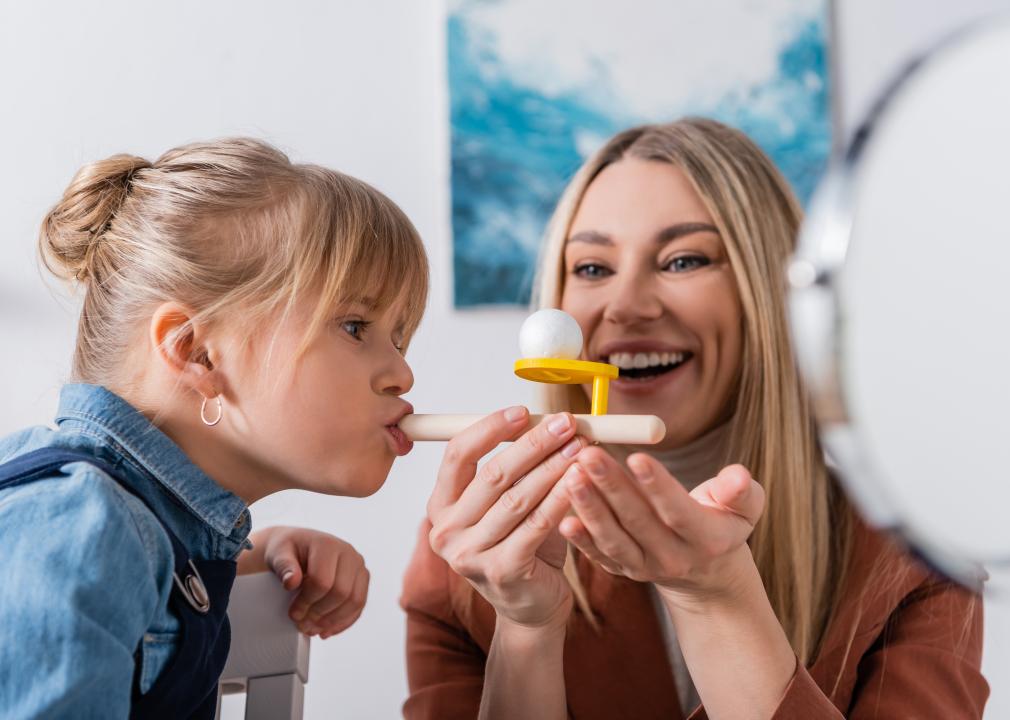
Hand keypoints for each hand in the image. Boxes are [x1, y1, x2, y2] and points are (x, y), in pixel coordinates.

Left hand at [244, 526, 368, 637]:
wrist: (297, 547)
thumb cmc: (287, 550)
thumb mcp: (277, 554)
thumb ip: (283, 566)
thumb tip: (291, 581)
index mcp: (327, 545)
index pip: (323, 581)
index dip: (307, 602)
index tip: (294, 614)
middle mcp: (348, 553)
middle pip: (341, 592)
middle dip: (320, 614)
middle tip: (302, 625)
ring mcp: (358, 566)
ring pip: (355, 601)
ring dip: (333, 621)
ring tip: (313, 629)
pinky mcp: (362, 579)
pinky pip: (359, 605)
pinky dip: (344, 622)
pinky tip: (328, 630)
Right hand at [427, 407, 583, 629]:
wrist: (532, 607)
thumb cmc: (522, 547)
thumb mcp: (510, 503)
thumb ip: (517, 469)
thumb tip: (547, 420)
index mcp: (441, 506)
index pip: (457, 454)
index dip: (490, 428)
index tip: (524, 411)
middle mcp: (446, 531)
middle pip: (491, 474)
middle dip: (533, 444)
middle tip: (565, 423)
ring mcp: (469, 555)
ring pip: (516, 498)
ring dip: (552, 467)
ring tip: (580, 446)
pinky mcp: (501, 571)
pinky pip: (536, 525)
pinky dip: (560, 497)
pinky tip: (579, 480)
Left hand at [560, 447, 763, 604]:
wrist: (707, 572)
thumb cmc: (723, 522)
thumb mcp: (745, 508)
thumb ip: (741, 492)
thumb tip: (738, 477)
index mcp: (706, 539)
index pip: (679, 511)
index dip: (658, 486)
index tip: (637, 456)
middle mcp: (673, 557)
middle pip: (638, 521)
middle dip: (612, 487)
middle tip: (588, 455)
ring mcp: (644, 566)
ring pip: (614, 539)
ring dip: (590, 508)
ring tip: (571, 476)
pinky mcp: (622, 569)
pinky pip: (599, 556)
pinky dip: (581, 541)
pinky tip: (562, 520)